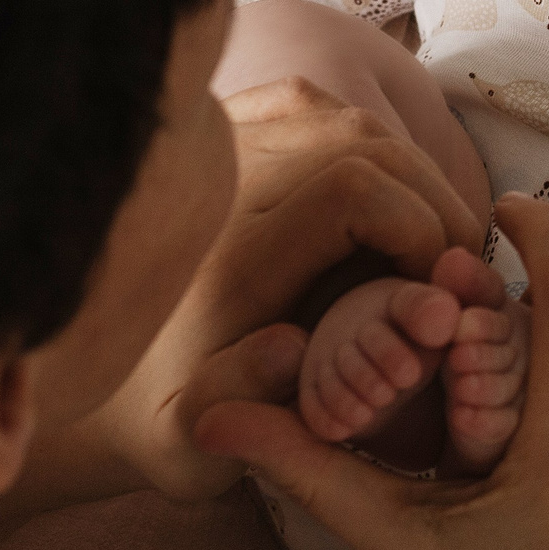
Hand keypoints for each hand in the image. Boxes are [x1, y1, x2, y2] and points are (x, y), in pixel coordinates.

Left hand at [88, 78, 487, 500]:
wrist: (93, 364)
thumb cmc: (156, 415)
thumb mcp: (182, 446)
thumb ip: (239, 400)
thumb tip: (289, 346)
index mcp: (225, 257)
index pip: (351, 190)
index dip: (419, 225)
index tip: (439, 285)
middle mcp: (221, 184)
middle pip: (362, 141)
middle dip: (429, 196)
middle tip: (455, 263)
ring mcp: (218, 146)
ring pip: (343, 116)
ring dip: (403, 169)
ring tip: (424, 236)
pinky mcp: (218, 131)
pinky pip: (308, 104)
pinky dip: (357, 138)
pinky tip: (374, 195)